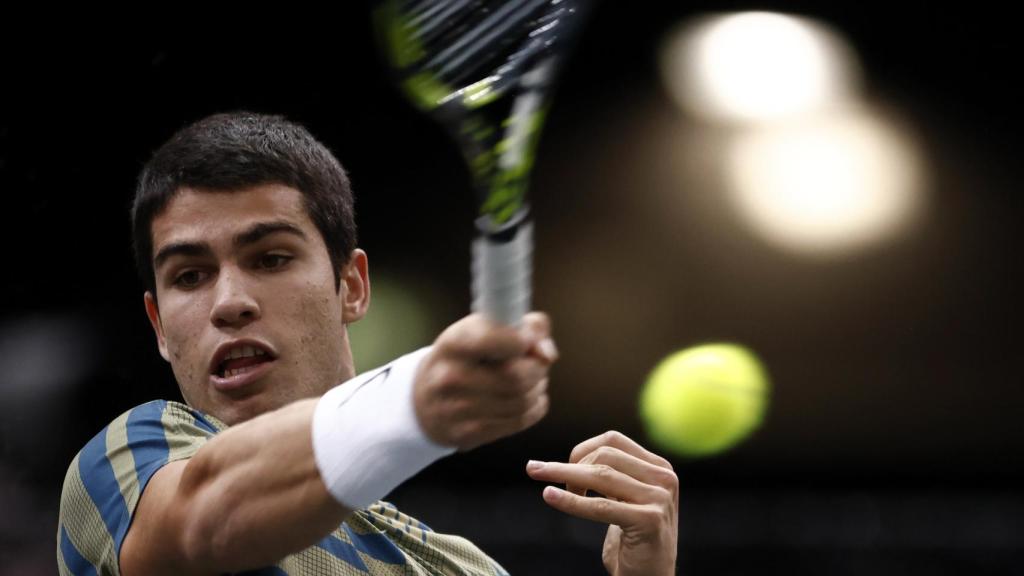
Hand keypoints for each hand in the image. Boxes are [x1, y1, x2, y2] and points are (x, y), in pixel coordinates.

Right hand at [414, 312, 557, 450]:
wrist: (422, 402)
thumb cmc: (462, 359)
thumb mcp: (480, 330)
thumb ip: (521, 326)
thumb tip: (547, 353)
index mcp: (453, 344)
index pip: (493, 338)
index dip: (522, 339)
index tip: (528, 340)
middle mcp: (450, 377)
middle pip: (516, 376)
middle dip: (537, 368)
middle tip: (537, 363)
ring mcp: (458, 410)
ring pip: (522, 400)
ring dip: (538, 388)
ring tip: (532, 380)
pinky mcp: (468, 435)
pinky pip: (519, 421)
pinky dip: (534, 408)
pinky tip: (528, 399)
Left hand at [526, 431, 678, 575]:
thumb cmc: (633, 541)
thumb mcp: (627, 499)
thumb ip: (613, 475)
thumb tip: (572, 458)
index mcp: (659, 468)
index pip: (613, 440)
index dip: (581, 449)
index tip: (560, 467)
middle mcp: (664, 478)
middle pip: (605, 455)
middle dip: (571, 466)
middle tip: (548, 481)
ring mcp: (659, 498)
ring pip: (601, 475)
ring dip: (565, 477)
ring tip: (543, 483)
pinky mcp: (649, 520)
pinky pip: (600, 506)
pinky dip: (570, 501)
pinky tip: (549, 496)